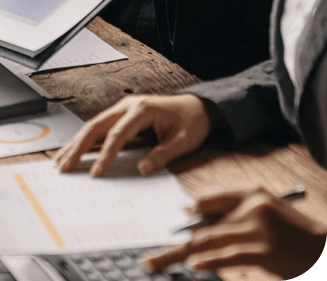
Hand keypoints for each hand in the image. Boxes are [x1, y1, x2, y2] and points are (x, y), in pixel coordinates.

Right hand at [54, 94, 214, 176]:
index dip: (105, 154)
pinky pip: (99, 126)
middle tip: (64, 166)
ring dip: (76, 143)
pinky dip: (85, 139)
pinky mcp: (120, 114)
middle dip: (78, 147)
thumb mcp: (183, 141)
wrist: (197, 106)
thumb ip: (162, 154)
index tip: (95, 173)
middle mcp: (127, 106)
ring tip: (60, 160)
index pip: (118, 134)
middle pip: (96, 126)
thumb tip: (141, 169)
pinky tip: (73, 150)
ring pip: (93, 125)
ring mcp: (122, 108)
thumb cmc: (191, 122)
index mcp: (142, 110)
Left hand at [140, 188, 326, 278]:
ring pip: (210, 242)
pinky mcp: (264, 251)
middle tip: (149, 258)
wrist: (326, 251)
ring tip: (158, 262)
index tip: (169, 229)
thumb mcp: (267, 209)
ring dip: (181, 255)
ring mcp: (257, 230)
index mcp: (251, 195)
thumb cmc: (296, 234)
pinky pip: (229, 255)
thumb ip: (231, 205)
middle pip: (203, 228)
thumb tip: (189, 210)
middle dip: (175, 246)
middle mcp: (251, 207)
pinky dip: (209, 261)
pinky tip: (194, 265)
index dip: (189, 215)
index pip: (211, 202)